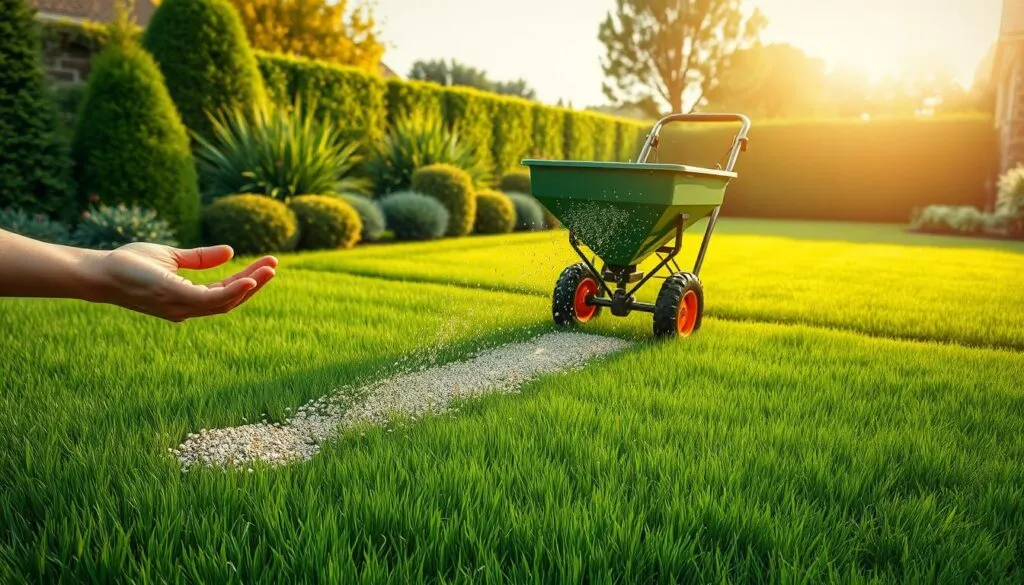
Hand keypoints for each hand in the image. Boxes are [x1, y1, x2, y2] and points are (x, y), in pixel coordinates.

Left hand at [90, 243, 277, 321]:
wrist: (100, 271)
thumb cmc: (129, 265)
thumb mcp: (172, 257)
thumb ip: (200, 258)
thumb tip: (230, 251)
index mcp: (187, 299)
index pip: (224, 292)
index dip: (247, 279)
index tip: (266, 264)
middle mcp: (187, 308)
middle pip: (231, 300)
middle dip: (255, 283)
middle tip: (275, 265)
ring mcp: (181, 306)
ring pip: (226, 302)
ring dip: (251, 286)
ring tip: (269, 269)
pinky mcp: (175, 298)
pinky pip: (211, 300)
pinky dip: (233, 291)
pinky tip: (248, 279)